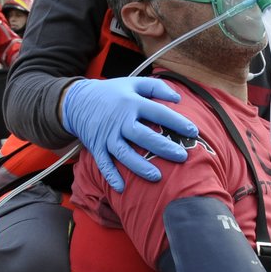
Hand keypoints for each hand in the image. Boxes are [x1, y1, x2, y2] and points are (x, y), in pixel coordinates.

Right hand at [60, 77, 196, 191]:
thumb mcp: (133, 83)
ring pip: (124, 153)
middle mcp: (120, 120)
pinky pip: (103, 163)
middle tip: (181, 157)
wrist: (77, 101)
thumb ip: (156, 87)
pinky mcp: (96, 146)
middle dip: (163, 147)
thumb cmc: (112, 93)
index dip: (176, 122)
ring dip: (140, 166)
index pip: (157, 112)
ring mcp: (107, 135)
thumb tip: (178, 98)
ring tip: (157, 177)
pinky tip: (122, 188)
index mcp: (131, 103)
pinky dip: (111, 176)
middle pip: (143, 136)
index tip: (193, 131)